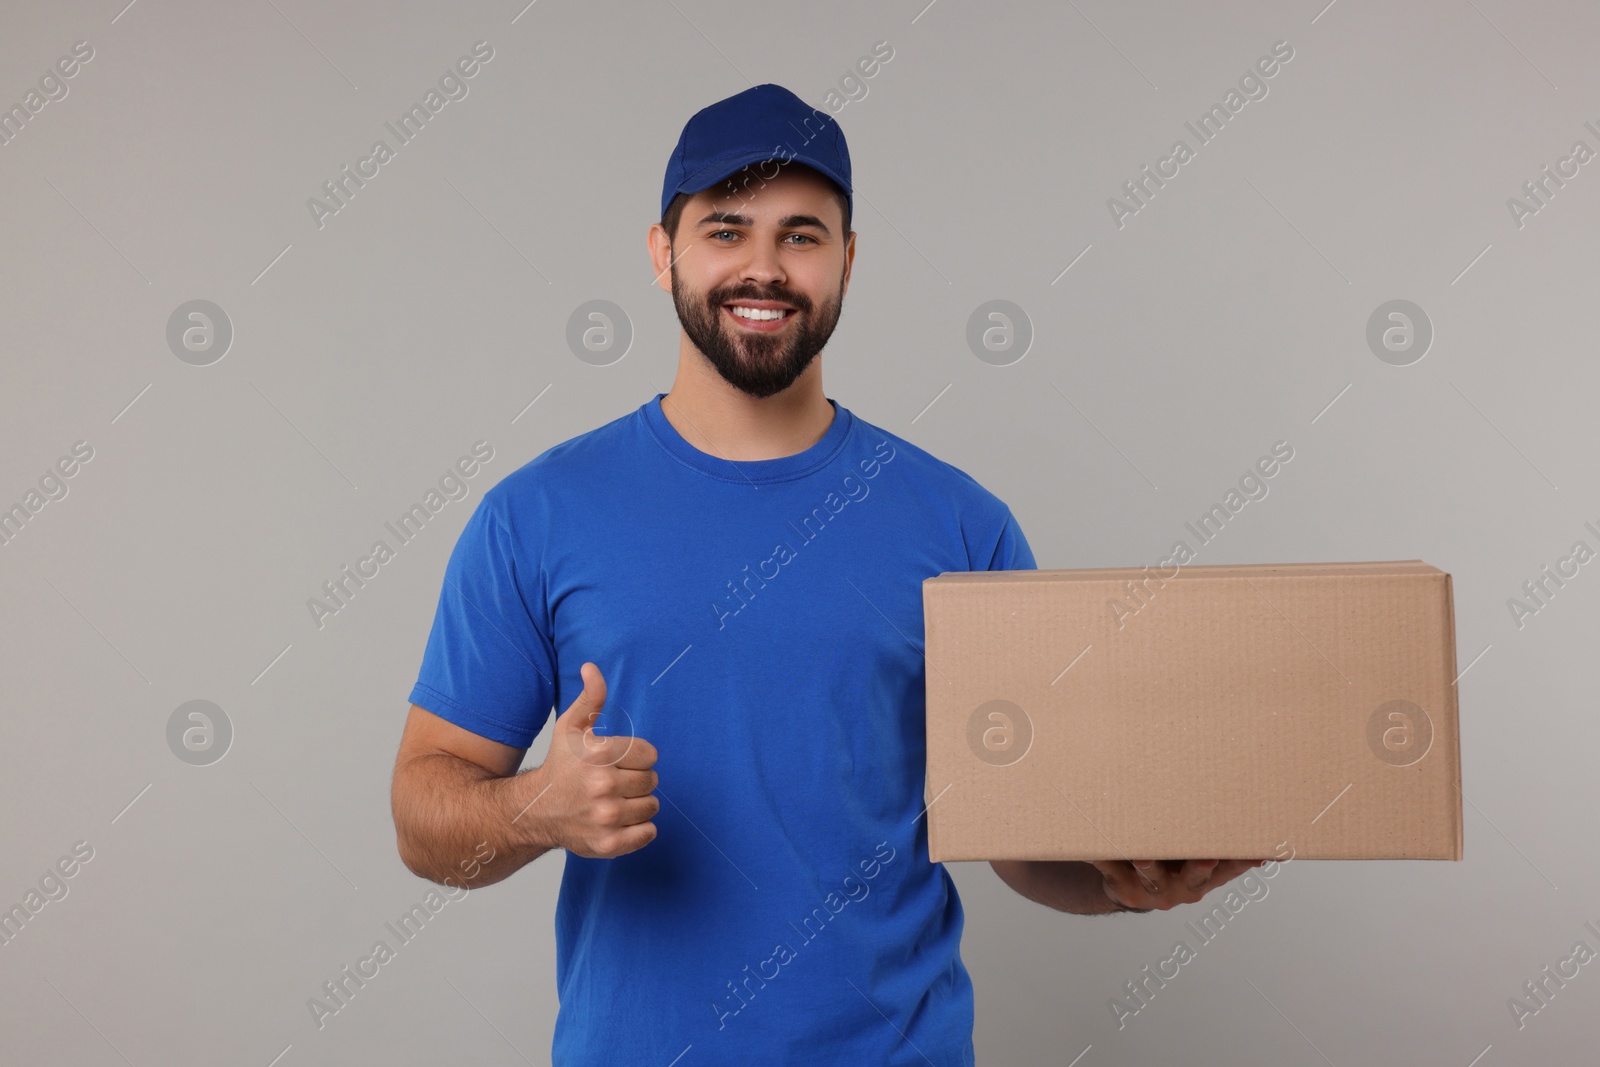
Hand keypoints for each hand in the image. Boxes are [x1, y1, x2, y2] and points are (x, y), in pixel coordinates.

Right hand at [520, 662, 659, 858]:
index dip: (637, 756)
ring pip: (652, 806)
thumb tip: (591, 667)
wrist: (535, 811)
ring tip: (616, 800)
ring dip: (639, 804)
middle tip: (616, 782)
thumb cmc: (560, 766)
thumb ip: (590, 697)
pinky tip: (619, 820)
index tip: (619, 761)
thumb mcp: (571, 727)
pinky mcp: (608, 844)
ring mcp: (605, 818)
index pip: (650, 754)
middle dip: (637, 779)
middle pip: (652, 780)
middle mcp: (602, 786)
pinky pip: (648, 833)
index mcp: (598, 755)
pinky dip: (639, 829)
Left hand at [1089, 858, 1265, 911]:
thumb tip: (1267, 848)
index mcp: (1204, 878)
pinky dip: (1103, 857)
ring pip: (1152, 876)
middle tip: (1205, 856)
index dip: (1243, 862)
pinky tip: (1095, 846)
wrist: (1126, 887)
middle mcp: (1182, 888)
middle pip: (1195, 876)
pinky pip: (1111, 869)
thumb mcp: (1197, 860)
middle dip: (1200, 866)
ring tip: (1143, 855)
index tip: (1257, 852)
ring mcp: (1151, 890)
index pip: (1230, 869)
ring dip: (1150, 866)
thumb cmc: (1171, 863)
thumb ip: (1224, 853)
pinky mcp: (1121, 886)